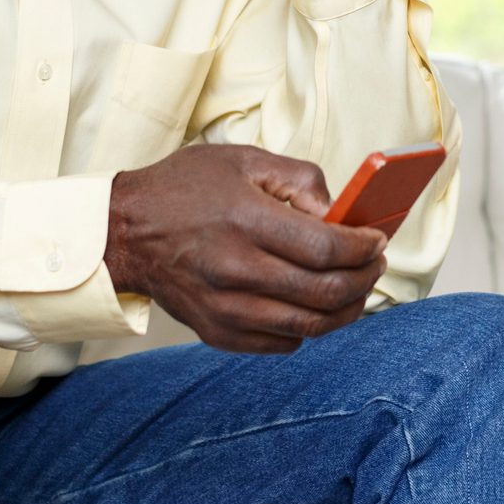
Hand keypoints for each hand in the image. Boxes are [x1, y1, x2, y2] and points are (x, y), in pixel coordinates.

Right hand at [105, 145, 389, 353]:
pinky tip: (312, 305)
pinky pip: (282, 343)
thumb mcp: (244, 160)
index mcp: (245, 220)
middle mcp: (236, 269)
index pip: (326, 248)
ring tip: (356, 289)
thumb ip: (300, 179)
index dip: (364, 249)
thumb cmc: (185, 189)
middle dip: (365, 279)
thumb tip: (340, 213)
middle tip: (375, 264)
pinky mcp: (218, 333)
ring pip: (309, 326)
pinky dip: (308, 328)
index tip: (377, 242)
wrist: (126, 232)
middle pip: (325, 292)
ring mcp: (226, 308)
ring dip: (346, 310)